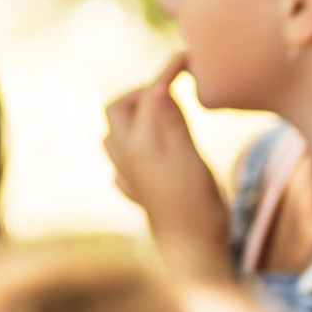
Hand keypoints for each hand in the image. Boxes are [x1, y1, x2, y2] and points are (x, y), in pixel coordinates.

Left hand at [103, 55, 228, 278]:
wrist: (193, 252)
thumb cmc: (195, 206)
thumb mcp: (188, 159)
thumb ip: (172, 123)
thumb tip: (159, 88)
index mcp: (138, 145)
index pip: (145, 96)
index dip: (165, 73)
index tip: (186, 60)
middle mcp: (128, 159)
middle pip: (116, 111)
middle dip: (139, 93)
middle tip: (171, 88)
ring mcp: (132, 178)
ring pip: (116, 137)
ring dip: (133, 118)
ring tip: (161, 113)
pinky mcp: (143, 193)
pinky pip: (125, 165)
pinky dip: (134, 150)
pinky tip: (150, 154)